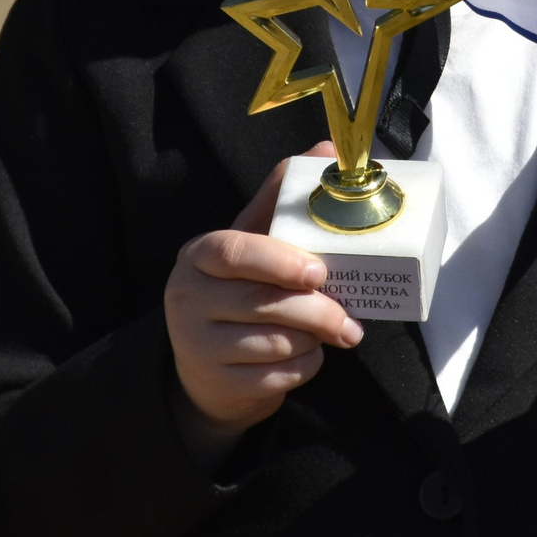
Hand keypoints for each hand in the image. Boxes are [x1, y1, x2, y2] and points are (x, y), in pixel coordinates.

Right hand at [164, 147, 359, 468]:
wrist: (207, 370)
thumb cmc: (237, 291)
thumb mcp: (250, 243)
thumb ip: (282, 199)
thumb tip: (327, 151)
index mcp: (198, 256)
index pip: (233, 252)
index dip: (279, 261)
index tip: (319, 272)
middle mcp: (188, 299)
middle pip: (263, 303)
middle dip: (316, 311)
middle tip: (349, 318)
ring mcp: (198, 346)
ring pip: (277, 343)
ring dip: (314, 340)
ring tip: (326, 333)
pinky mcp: (219, 385)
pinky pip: (279, 377)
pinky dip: (304, 367)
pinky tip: (305, 356)